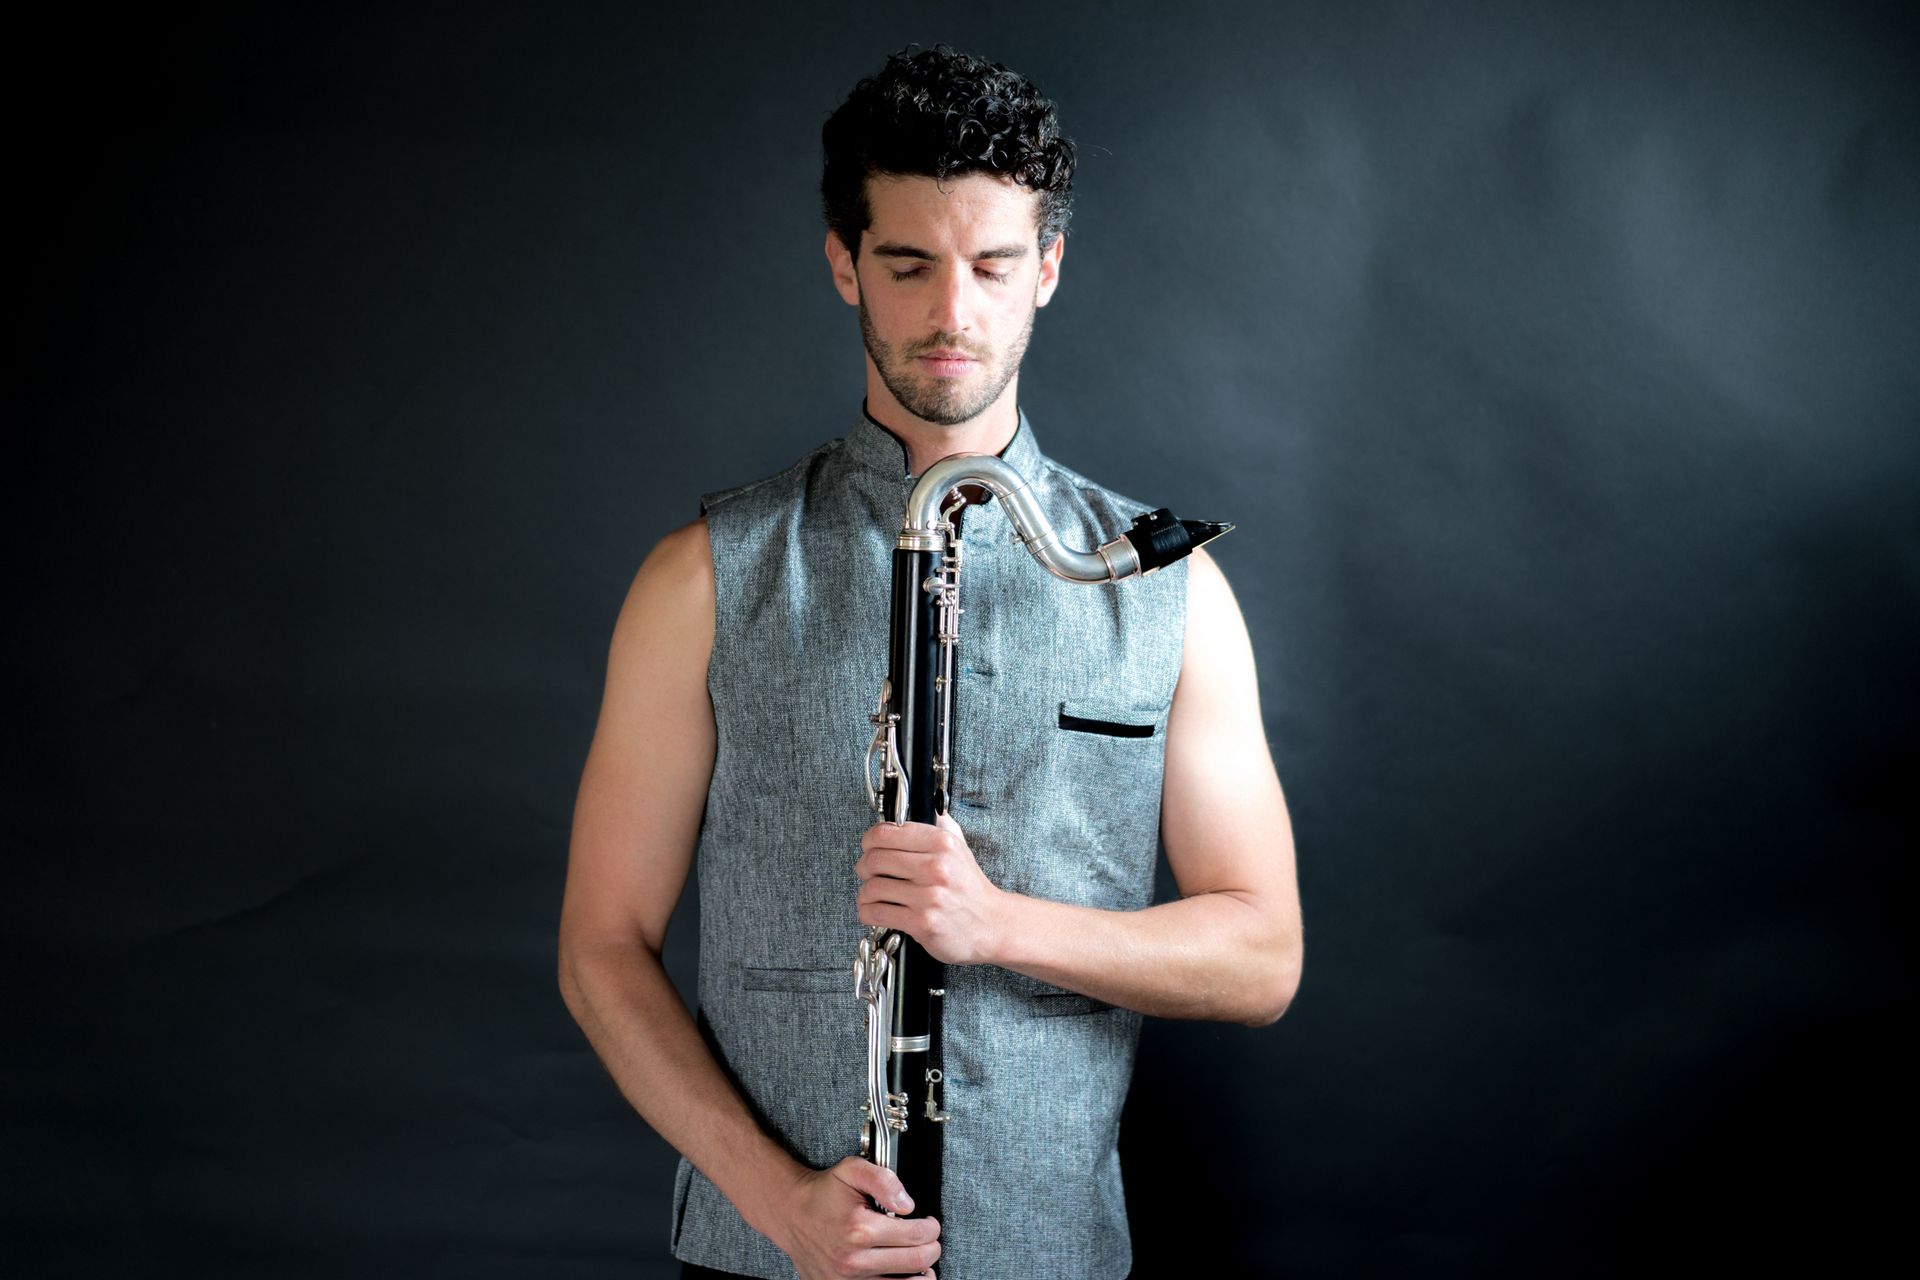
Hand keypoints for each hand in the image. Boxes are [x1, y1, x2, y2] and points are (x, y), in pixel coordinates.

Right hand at [769, 1156, 940, 1278]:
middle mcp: (854, 1260)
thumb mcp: (853, 1170)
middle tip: (930, 1239)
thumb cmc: (823, 1192)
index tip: (931, 1223)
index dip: (932, 1228)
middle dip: (931, 1248)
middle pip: (916, 1262)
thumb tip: (908, 1204)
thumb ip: (884, 1180)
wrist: (790, 1213)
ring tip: (920, 1260)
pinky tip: (904, 1275)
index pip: (916, 1235)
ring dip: (921, 1273)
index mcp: (860, 1229)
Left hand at [855, 813, 1005, 965]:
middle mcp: (936, 867)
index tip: (868, 847)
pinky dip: (867, 912)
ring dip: (865, 893)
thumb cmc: (970, 887)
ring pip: (872, 887)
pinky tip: (874, 911)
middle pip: (875, 859)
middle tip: (866, 872)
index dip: (869, 840)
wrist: (991, 924)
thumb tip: (923, 805)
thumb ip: (941, 826)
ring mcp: (929, 897)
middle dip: (863, 867)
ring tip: (872, 895)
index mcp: (942, 844)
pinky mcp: (922, 923)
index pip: (887, 832)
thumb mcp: (960, 848)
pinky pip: (876, 913)